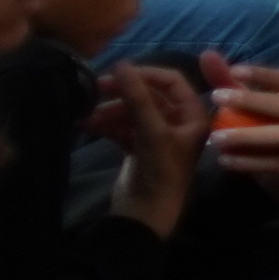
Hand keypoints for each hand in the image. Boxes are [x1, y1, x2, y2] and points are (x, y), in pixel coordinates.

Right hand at [89, 63, 207, 230]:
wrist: (145, 215)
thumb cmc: (160, 173)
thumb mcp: (152, 132)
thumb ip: (138, 98)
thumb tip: (121, 64)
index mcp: (193, 116)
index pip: (173, 81)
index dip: (146, 73)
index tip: (118, 72)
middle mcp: (178, 123)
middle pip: (149, 95)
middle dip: (122, 92)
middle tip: (93, 89)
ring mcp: (158, 135)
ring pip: (131, 110)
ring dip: (109, 109)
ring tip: (85, 112)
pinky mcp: (139, 147)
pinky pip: (122, 126)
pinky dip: (105, 123)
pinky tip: (85, 123)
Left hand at [202, 61, 278, 191]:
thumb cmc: (265, 130)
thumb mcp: (246, 105)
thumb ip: (228, 82)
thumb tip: (206, 54)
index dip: (264, 75)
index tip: (233, 71)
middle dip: (251, 101)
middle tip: (216, 97)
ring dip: (247, 135)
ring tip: (215, 137)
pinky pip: (277, 164)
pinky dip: (249, 162)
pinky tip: (224, 159)